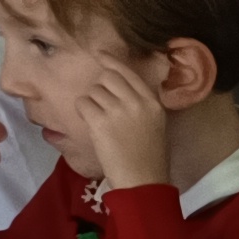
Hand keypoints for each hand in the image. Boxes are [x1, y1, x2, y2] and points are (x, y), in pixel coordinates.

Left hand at [56, 60, 168, 189]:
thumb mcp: (156, 126)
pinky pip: (83, 103)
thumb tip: (120, 88)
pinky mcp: (99, 121)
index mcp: (153, 103)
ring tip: (103, 124)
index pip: (128, 73)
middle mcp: (136, 102)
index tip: (100, 54)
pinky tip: (93, 127)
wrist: (143, 183)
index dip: (112, 61)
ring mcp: (117, 111)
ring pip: (93, 91)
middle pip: (108, 78)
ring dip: (93, 104)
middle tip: (103, 107)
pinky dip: (84, 113)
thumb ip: (141, 105)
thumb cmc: (150, 159)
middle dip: (101, 89)